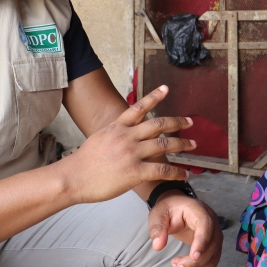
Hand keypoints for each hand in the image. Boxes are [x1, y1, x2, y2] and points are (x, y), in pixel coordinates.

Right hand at [62, 86, 195, 202]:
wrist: (73, 177)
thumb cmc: (83, 162)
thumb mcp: (99, 138)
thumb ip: (115, 133)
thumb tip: (124, 131)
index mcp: (118, 127)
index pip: (139, 107)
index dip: (154, 96)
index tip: (166, 89)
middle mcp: (127, 136)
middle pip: (158, 124)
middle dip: (177, 122)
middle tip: (190, 121)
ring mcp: (132, 153)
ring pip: (164, 144)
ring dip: (182, 144)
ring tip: (193, 145)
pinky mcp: (135, 171)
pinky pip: (161, 169)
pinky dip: (176, 171)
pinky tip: (183, 174)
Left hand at [148, 192, 222, 266]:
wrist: (177, 208)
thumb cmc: (169, 210)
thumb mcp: (158, 214)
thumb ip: (157, 228)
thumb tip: (157, 246)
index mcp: (198, 210)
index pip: (205, 225)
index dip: (202, 241)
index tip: (194, 257)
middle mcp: (211, 220)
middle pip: (212, 244)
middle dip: (195, 260)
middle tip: (177, 264)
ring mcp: (215, 232)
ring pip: (213, 254)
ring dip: (197, 265)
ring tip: (178, 264)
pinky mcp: (214, 243)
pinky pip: (212, 259)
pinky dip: (200, 266)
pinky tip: (186, 263)